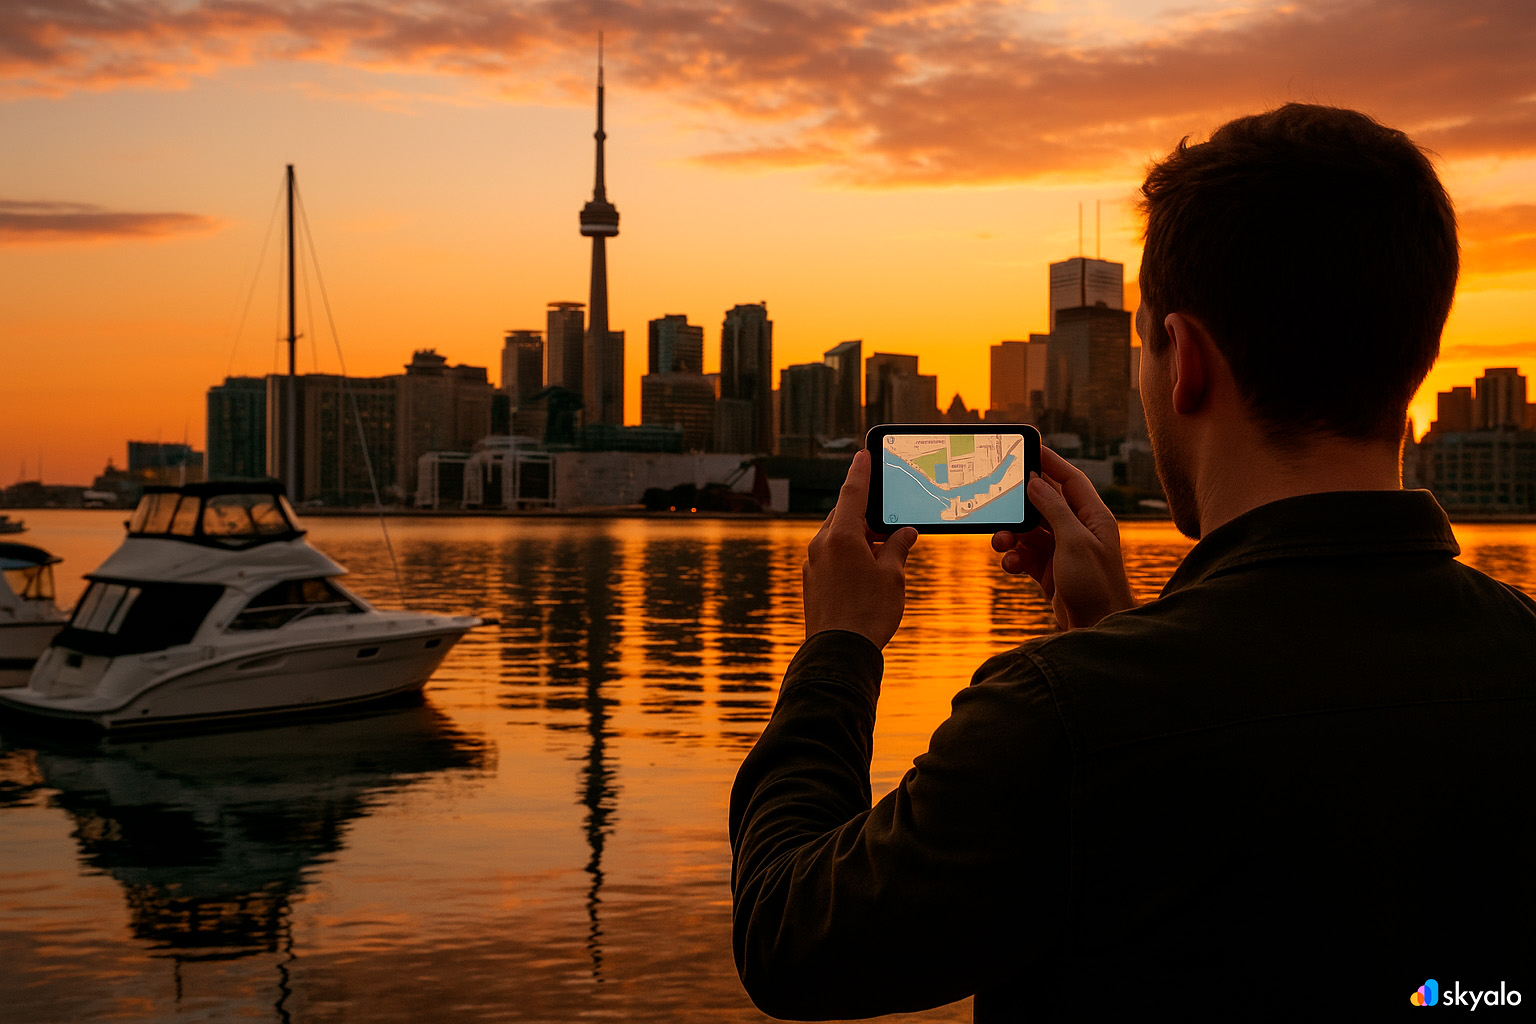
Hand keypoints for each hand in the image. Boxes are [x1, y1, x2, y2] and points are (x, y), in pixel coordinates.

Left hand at [803, 449, 918, 648]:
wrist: (839, 652)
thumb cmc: (869, 612)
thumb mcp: (892, 576)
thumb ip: (898, 548)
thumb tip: (904, 534)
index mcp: (841, 536)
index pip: (852, 493)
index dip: (861, 472)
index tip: (863, 453)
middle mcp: (821, 545)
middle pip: (844, 515)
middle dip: (865, 513)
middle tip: (887, 516)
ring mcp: (813, 564)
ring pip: (836, 537)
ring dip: (858, 536)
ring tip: (883, 550)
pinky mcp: (812, 581)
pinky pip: (831, 556)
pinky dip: (848, 554)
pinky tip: (866, 570)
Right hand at [991, 446, 1134, 630]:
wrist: (1095, 628)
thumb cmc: (1095, 584)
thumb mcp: (1074, 542)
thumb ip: (1054, 509)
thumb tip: (1035, 482)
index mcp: (1093, 517)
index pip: (1070, 480)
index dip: (1049, 463)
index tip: (1028, 448)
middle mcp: (1078, 530)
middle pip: (1044, 504)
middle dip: (1020, 505)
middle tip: (999, 499)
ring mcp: (1063, 550)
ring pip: (1029, 531)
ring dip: (1012, 535)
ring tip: (1001, 541)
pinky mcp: (1049, 570)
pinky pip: (1025, 554)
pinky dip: (1014, 557)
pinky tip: (1010, 564)